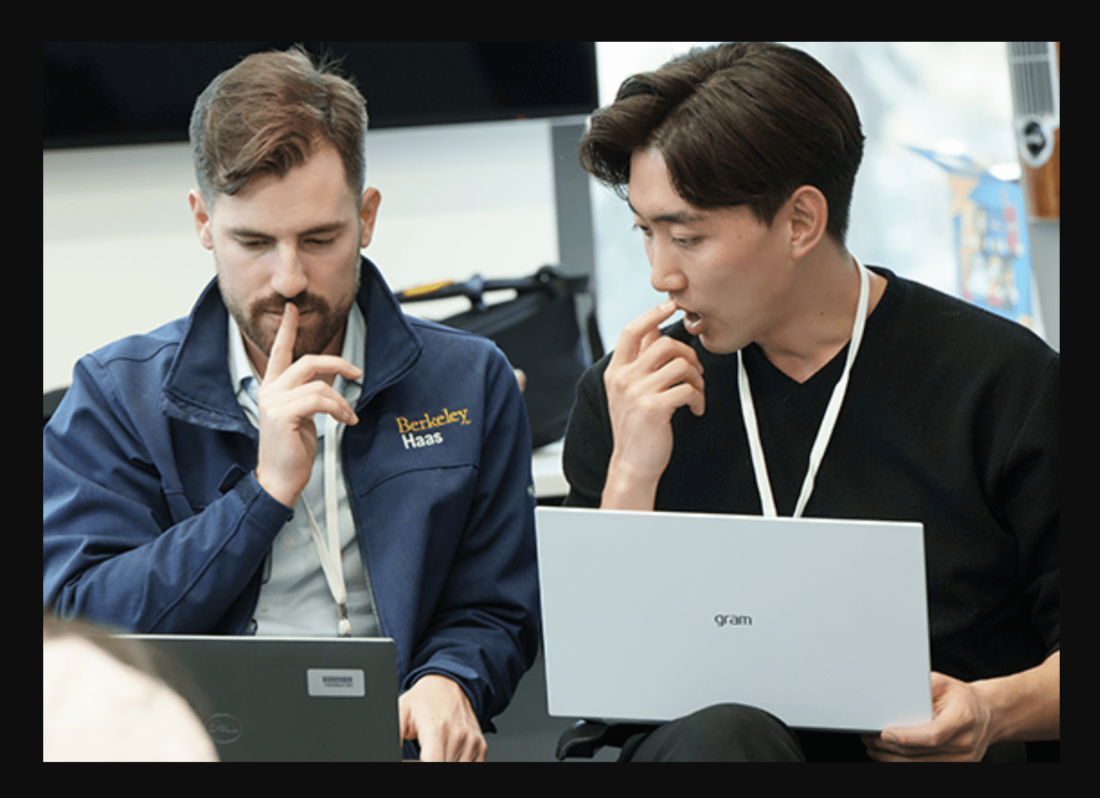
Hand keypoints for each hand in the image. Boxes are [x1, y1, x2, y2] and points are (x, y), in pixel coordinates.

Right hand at [254, 303, 361, 507]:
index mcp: (273, 388)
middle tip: (356, 371)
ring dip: (341, 401)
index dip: (288, 329)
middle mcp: (270, 391)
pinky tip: (343, 421)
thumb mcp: (303, 416)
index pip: (279, 351)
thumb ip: (312, 393)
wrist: (279, 479)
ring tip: (347, 416)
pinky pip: (319, 400)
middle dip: (337, 363)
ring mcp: (273, 402)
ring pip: (319, 384)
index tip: (293, 309)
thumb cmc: (291, 451)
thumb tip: (332, 377)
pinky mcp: (282, 414)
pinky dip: (337, 409)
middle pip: (307, 361)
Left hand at [399, 674, 486, 761]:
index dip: (422, 766)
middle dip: (431, 763)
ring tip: (435, 751)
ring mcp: (472, 742)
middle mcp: (458, 736)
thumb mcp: (401, 712)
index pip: (433, 765)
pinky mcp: (480, 746)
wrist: (448, 684)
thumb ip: (395, 734)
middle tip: (425, 752)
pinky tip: (448, 753)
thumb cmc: (424, 699)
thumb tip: (389, 751)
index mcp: (436, 730)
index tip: (419, 759)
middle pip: (444, 767)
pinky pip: (472, 767)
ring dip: (445, 763)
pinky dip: (458, 763)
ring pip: (458, 769)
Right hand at [601, 300, 704, 508]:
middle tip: (695, 372)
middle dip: (689, 355)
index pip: (633, 330)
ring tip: (696, 394)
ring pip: (681, 365)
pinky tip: (695, 410)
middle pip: (665, 344)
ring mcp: (637, 392)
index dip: (653, 313)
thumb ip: (639, 360)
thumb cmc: (635, 427)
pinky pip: (688, 389)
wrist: (632, 464)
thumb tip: (653, 328)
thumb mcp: (628, 391)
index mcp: (616, 371)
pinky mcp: (654, 408)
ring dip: (697, 379)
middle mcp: (623, 378)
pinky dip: (699, 399)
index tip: (671, 304)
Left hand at [861, 672, 993, 761]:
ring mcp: (964, 760)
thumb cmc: (961, 698)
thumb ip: (920, 687)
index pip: (933, 735)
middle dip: (890, 748)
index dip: (907, 737)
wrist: (988, 714)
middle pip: (922, 753)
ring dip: (892, 759)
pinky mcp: (958, 767)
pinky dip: (904, 764)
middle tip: (868, 738)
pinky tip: (889, 757)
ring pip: (921, 766)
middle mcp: (965, 743)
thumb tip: (893, 692)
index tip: (884, 734)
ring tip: (874, 748)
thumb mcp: (942, 683)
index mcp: (963, 718)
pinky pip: (927, 770)